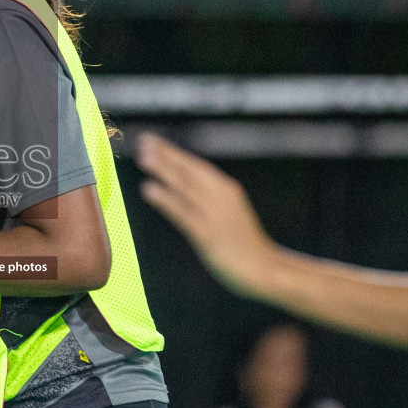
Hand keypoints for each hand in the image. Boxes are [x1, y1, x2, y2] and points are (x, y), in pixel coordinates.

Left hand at [135, 132, 279, 299]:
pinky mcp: (208, 235)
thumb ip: (206, 197)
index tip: (151, 139)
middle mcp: (221, 196)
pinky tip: (148, 189)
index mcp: (226, 189)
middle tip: (143, 140)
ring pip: (185, 187)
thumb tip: (180, 185)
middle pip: (189, 171)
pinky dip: (166, 199)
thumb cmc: (242, 241)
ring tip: (143, 158)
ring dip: (163, 170)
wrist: (264, 268)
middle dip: (165, 154)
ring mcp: (215, 215)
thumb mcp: (227, 211)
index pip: (195, 165)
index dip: (171, 152)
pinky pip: (183, 213)